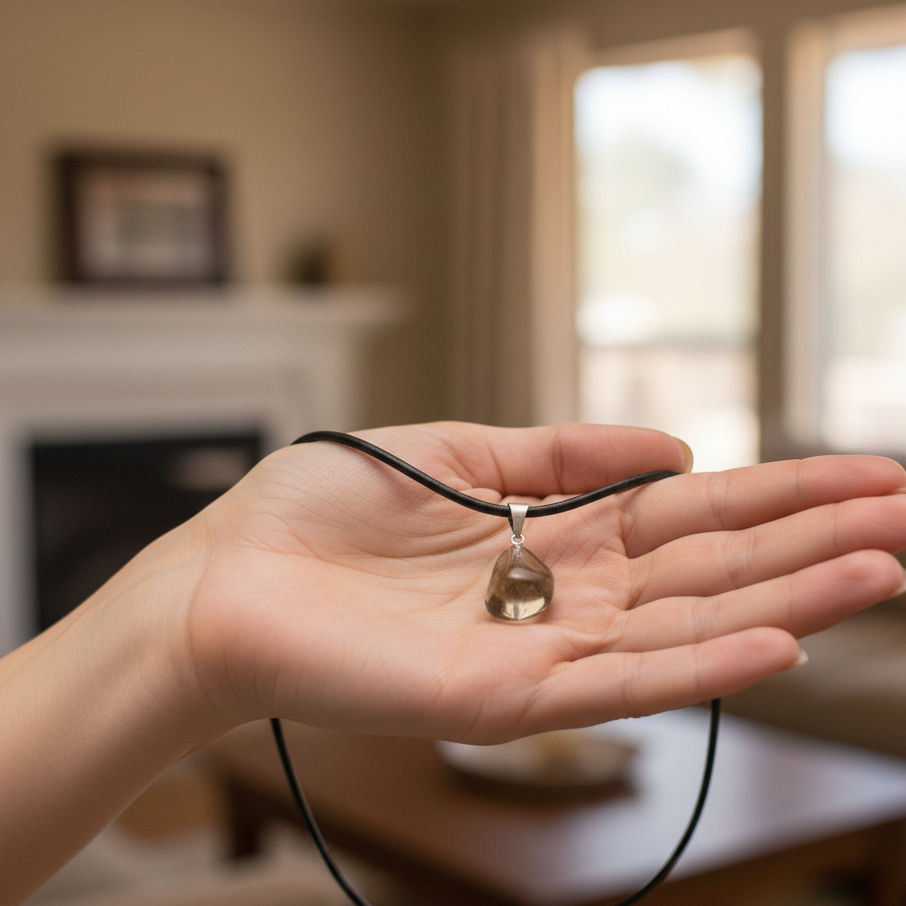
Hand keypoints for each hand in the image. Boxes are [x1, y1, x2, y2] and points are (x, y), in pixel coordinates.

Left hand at [181, 422, 905, 742]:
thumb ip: (563, 452)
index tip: (865, 471)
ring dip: (789, 599)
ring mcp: (545, 646)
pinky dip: (702, 666)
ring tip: (883, 568)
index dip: (780, 488)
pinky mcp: (507, 695)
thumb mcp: (458, 446)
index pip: (693, 507)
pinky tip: (778, 640)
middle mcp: (567, 590)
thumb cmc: (327, 513)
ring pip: (689, 624)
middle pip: (711, 563)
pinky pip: (621, 681)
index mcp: (556, 529)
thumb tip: (673, 444)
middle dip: (812, 539)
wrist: (232, 580)